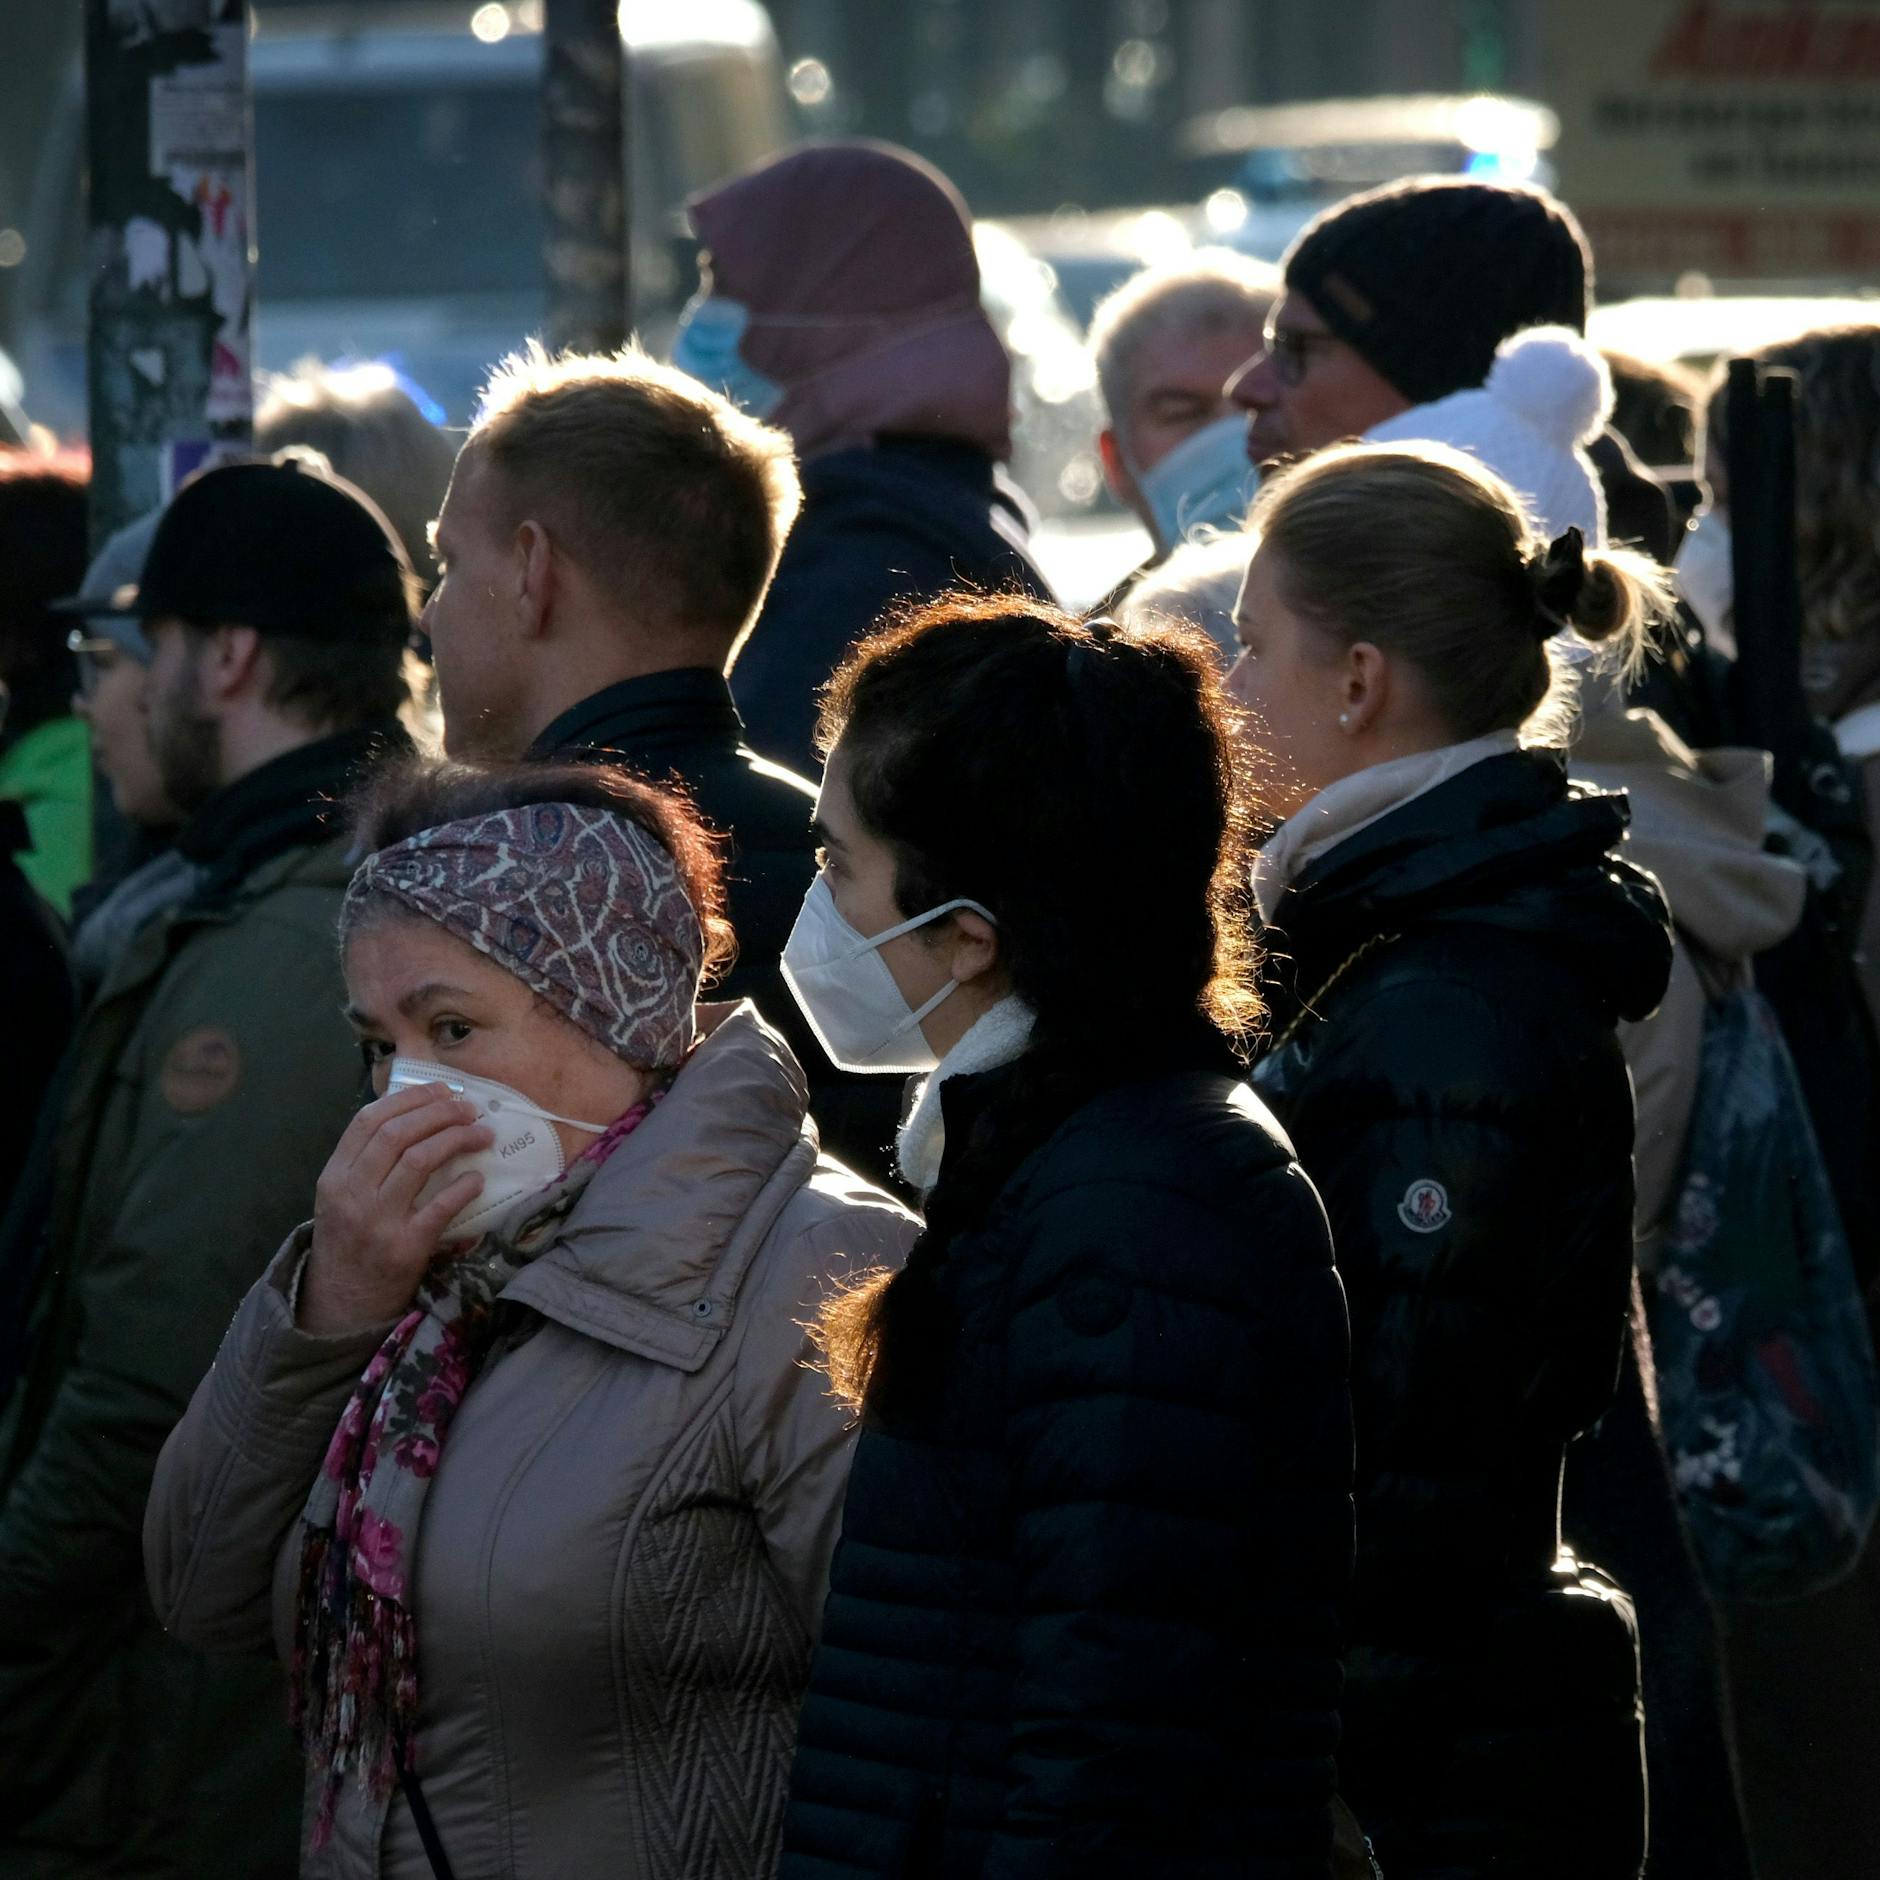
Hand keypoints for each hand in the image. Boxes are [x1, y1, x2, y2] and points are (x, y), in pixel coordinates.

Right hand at [299, 1083, 492, 1333]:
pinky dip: (463, 1188)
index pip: (368, 1121)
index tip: (442, 1090)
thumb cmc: (349, 1242)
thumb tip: (419, 1114)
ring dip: (457, 1139)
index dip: (409, 1099)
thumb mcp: (341, 1198)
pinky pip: (440, 1207)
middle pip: (398, 1134)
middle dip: (440, 1113)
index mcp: (334, 1176)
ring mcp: (377, 1222)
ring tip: (482, 1135)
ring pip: (420, 1161)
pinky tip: (477, 1179)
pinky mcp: (405, 1248)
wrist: (341, 1305)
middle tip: (470, 1110)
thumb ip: (367, 1161)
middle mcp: (352, 1194)